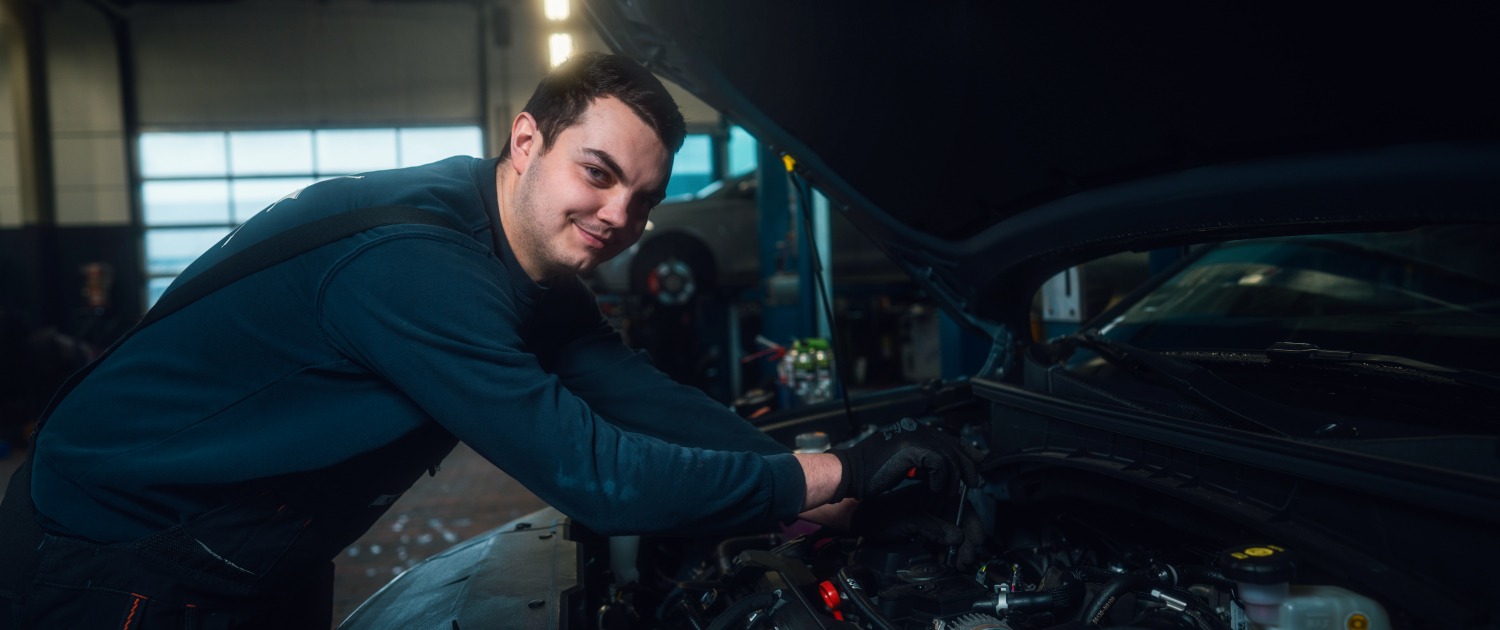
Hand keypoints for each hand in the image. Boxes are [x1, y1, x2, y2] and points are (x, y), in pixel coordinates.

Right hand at [828, 419, 979, 501]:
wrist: (849, 474)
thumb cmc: (869, 473)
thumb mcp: (903, 464)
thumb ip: (923, 462)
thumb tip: (945, 469)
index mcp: (912, 429)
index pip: (948, 438)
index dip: (965, 452)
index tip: (976, 465)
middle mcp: (914, 428)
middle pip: (952, 445)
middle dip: (967, 465)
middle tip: (974, 482)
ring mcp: (913, 435)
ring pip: (949, 456)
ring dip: (953, 477)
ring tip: (950, 491)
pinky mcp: (912, 448)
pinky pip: (939, 464)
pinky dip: (942, 479)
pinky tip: (937, 489)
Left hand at [849, 485, 985, 567]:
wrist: (860, 523)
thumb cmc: (878, 515)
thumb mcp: (909, 521)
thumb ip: (933, 528)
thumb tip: (957, 537)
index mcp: (932, 493)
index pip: (961, 505)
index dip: (971, 524)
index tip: (975, 541)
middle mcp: (934, 503)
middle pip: (959, 521)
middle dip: (966, 541)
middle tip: (966, 558)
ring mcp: (929, 516)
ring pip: (952, 532)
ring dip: (958, 548)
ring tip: (958, 562)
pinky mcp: (924, 529)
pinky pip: (941, 539)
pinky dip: (946, 550)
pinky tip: (946, 559)